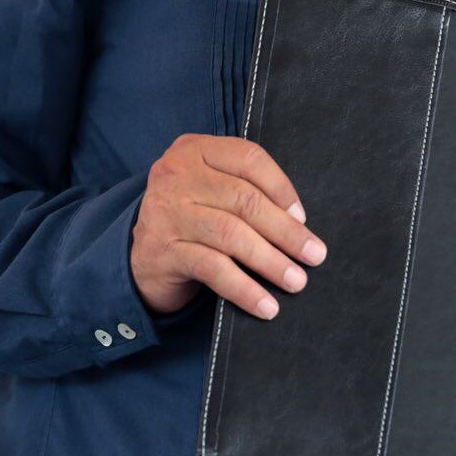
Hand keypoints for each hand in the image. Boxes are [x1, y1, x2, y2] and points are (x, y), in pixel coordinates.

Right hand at [130, 134, 325, 319]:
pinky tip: (265, 305)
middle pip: (244, 200)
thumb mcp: (212, 191)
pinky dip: (244, 288)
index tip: (303, 216)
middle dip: (285, 231)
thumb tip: (298, 221)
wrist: (141, 257)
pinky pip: (212, 269)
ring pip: (231, 234)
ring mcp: (166, 212)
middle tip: (314, 255)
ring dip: (270, 261)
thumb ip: (244, 190)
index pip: (248, 159)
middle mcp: (176, 175)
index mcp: (194, 150)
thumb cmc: (192, 219)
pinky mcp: (161, 250)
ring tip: (296, 281)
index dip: (281, 187)